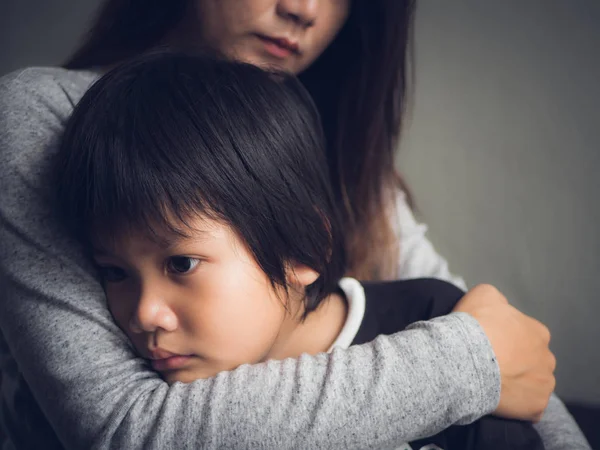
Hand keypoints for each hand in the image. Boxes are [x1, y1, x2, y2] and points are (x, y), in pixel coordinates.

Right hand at [453, 284, 555, 421]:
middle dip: (515, 361)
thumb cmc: (474, 325)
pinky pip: (528, 406)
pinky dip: (515, 403)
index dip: (506, 338)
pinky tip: (496, 397)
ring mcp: (544, 384)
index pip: (526, 335)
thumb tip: (499, 306)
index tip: (489, 342)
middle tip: (489, 362)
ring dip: (516, 383)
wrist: (463, 358)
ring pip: (532, 383)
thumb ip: (497, 299)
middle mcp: (547, 357)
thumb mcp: (483, 294)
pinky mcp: (536, 406)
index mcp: (538, 332)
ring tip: (491, 381)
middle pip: (531, 360)